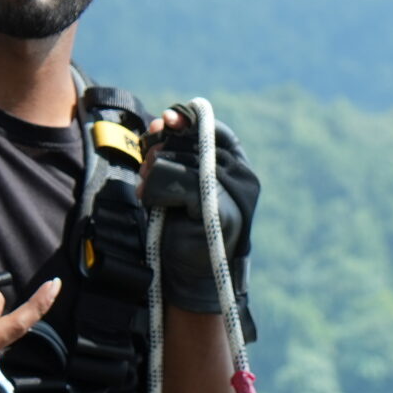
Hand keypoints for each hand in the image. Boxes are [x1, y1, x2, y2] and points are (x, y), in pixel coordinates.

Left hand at [140, 109, 258, 315]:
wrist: (189, 273)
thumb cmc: (182, 225)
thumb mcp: (178, 180)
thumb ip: (174, 151)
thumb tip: (162, 120)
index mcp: (237, 166)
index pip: (212, 128)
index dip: (188, 119)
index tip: (167, 120)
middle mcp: (242, 175)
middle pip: (189, 141)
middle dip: (161, 154)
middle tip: (150, 176)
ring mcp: (233, 192)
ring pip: (176, 161)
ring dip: (153, 177)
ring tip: (152, 195)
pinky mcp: (217, 207)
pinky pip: (173, 181)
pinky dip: (155, 192)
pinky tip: (155, 205)